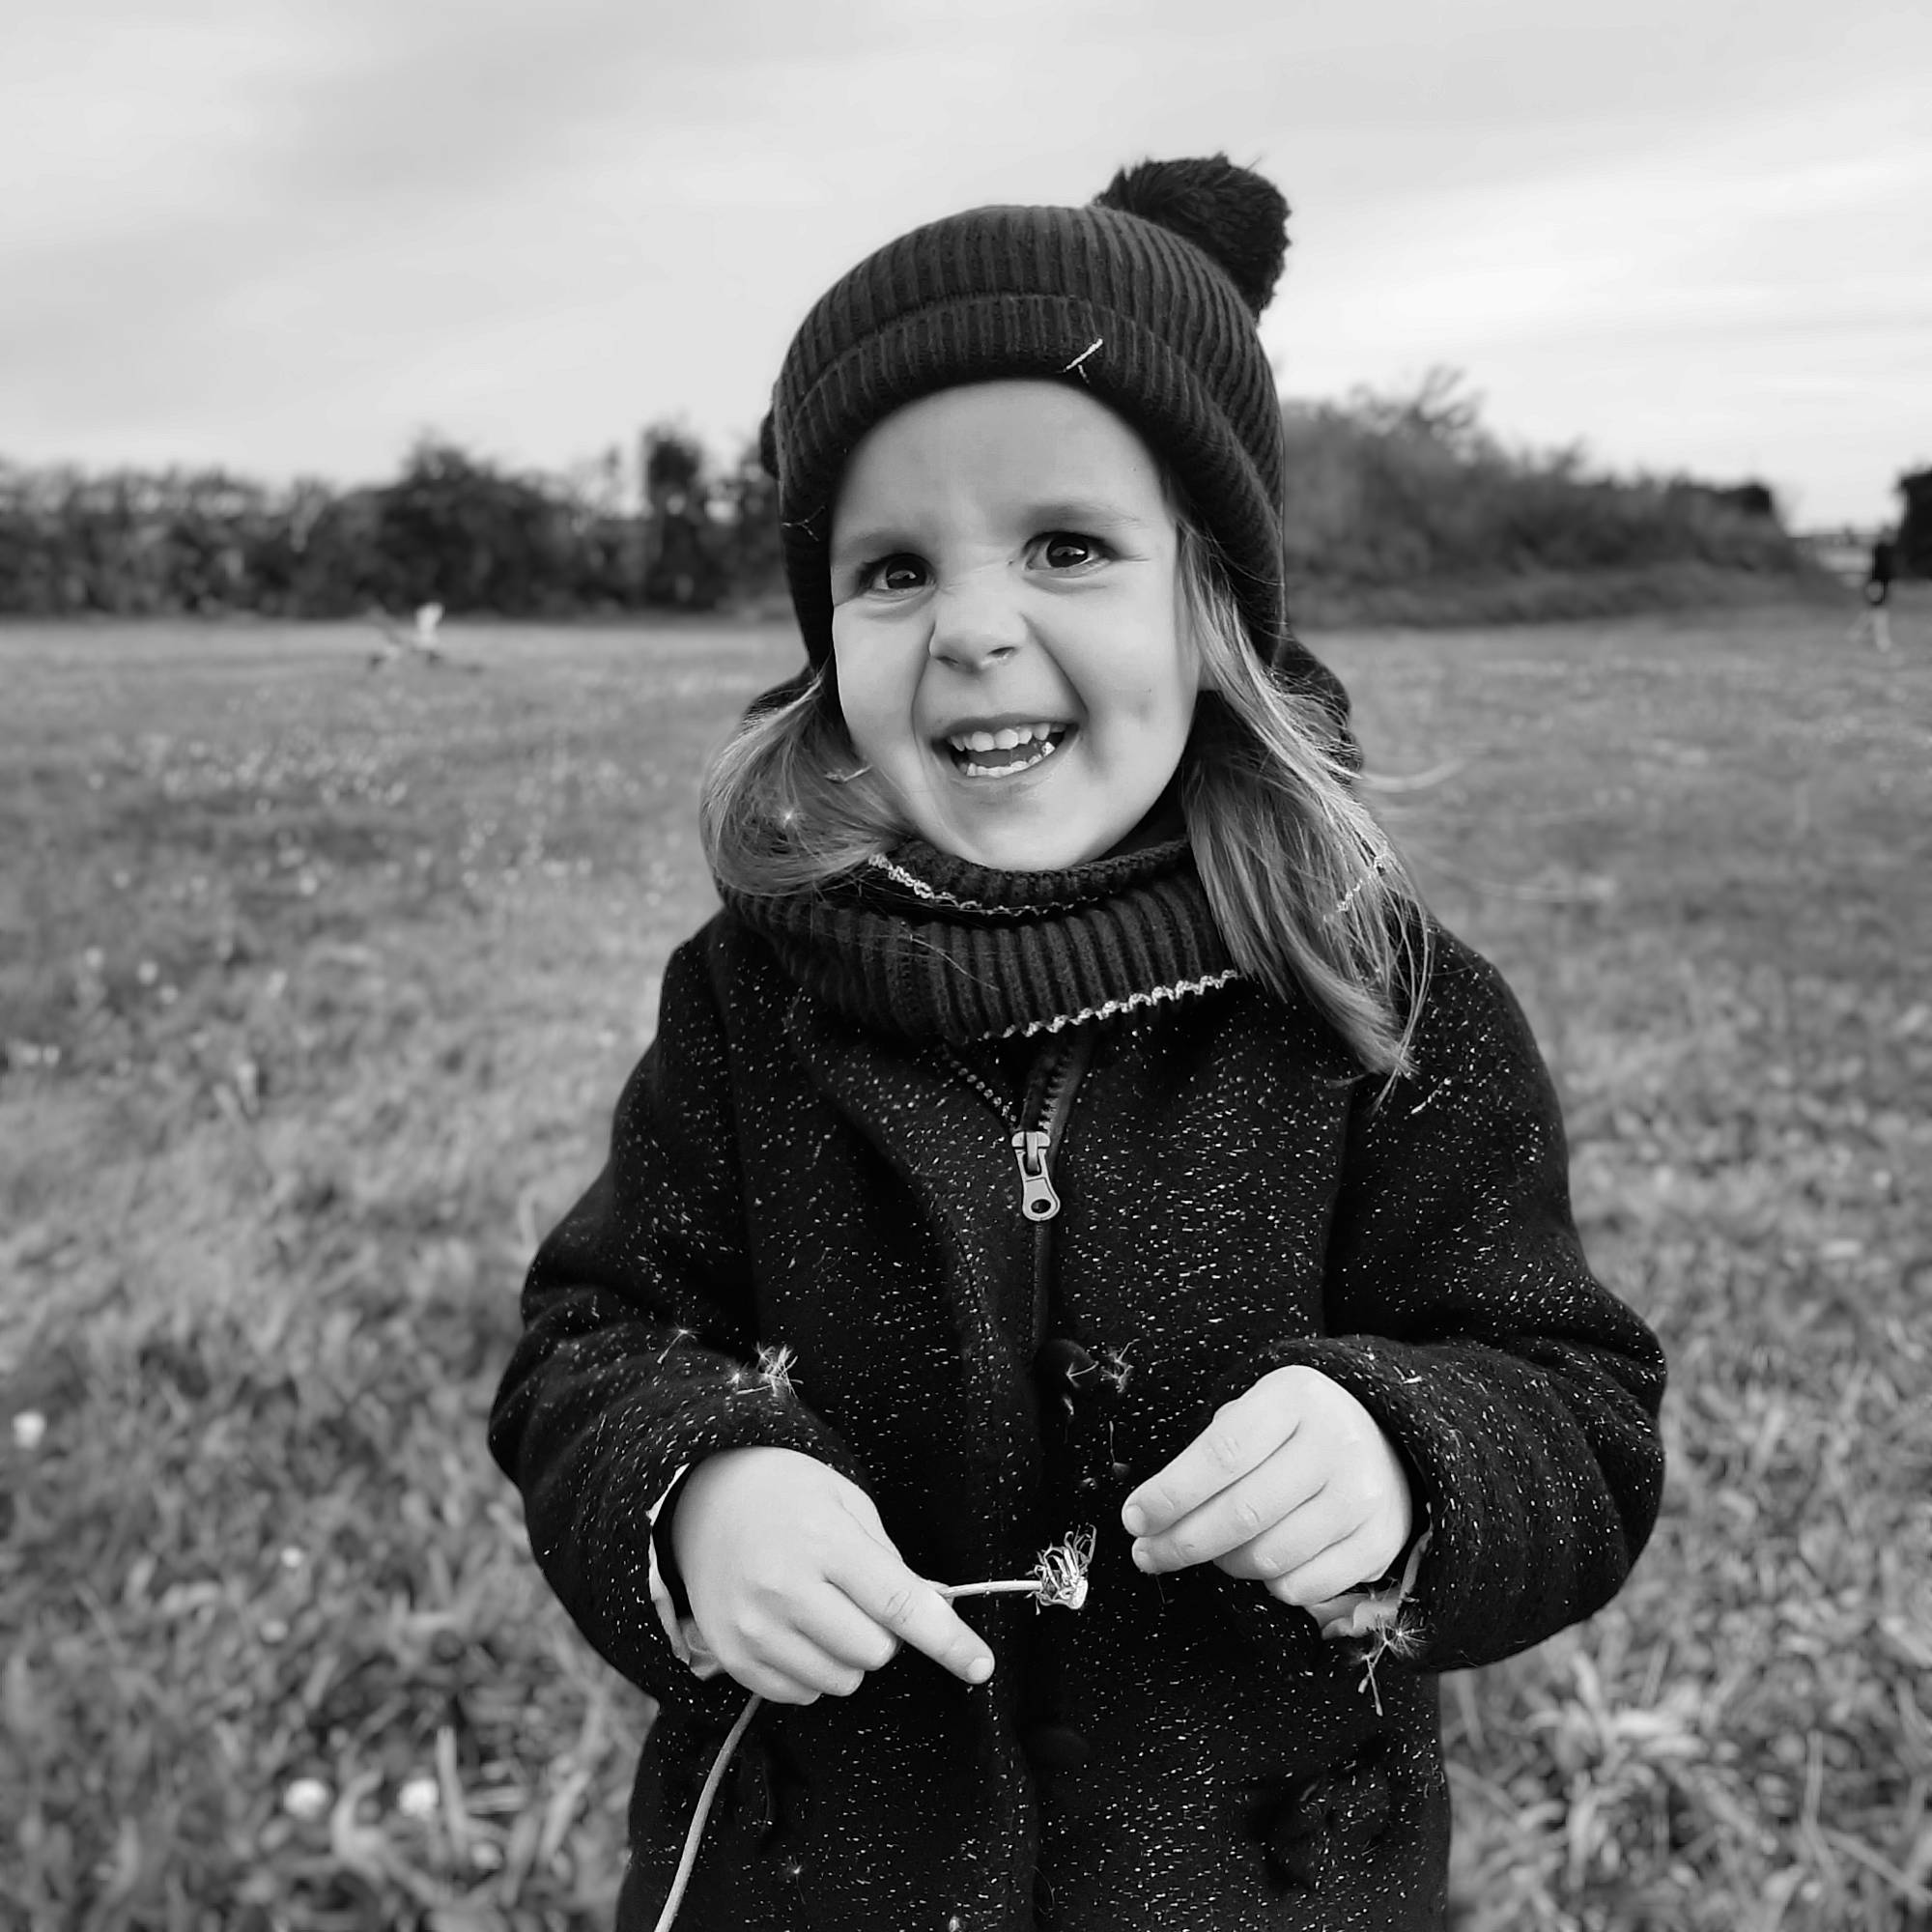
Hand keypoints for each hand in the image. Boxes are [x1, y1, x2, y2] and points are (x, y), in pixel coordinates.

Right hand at [671, 1447, 994, 1703]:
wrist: (701, 1496)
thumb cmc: (785, 1491)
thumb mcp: (845, 1501)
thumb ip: (891, 1561)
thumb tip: (937, 1611)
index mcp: (824, 1542)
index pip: (900, 1605)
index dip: (948, 1640)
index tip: (980, 1665)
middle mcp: (785, 1590)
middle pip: (875, 1652)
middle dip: (885, 1633)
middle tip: (859, 1595)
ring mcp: (754, 1629)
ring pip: (841, 1681)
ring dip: (848, 1655)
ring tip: (821, 1608)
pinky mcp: (733, 1658)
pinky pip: (802, 1694)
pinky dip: (812, 1671)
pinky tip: (794, 1628)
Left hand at [1121, 1366, 1412, 1609]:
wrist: (1386, 1435)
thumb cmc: (1298, 1426)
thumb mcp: (1258, 1410)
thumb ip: (1211, 1452)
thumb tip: (1155, 1514)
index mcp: (1294, 1399)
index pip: (1222, 1454)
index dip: (1170, 1493)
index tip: (1134, 1518)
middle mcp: (1335, 1444)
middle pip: (1241, 1514)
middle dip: (1181, 1542)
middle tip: (1148, 1553)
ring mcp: (1362, 1495)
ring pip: (1270, 1556)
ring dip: (1224, 1564)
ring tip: (1212, 1551)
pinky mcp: (1378, 1541)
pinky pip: (1305, 1586)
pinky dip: (1270, 1585)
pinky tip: (1261, 1563)